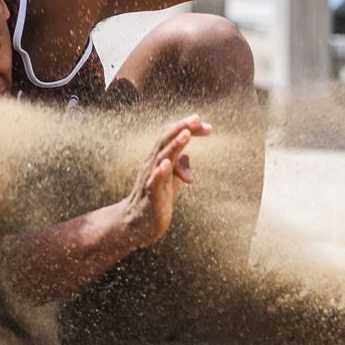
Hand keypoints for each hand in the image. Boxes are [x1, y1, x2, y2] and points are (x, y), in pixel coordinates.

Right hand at [121, 114, 211, 248]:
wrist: (135, 225)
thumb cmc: (154, 200)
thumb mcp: (171, 181)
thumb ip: (179, 166)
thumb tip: (188, 155)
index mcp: (158, 159)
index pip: (170, 136)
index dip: (187, 129)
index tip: (208, 128)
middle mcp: (152, 164)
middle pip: (164, 140)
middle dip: (181, 128)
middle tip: (196, 119)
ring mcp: (150, 179)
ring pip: (161, 158)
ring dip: (174, 145)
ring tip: (186, 134)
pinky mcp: (150, 196)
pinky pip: (153, 182)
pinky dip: (160, 172)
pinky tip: (167, 164)